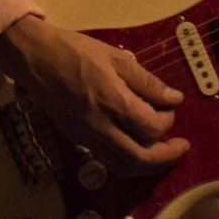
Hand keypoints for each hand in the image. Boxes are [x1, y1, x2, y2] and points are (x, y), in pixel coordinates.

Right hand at [0, 14, 189, 173]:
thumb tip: (173, 98)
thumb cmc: (77, 52)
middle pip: (140, 158)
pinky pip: (107, 160)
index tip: (172, 104)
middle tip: (182, 146)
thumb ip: (147, 82)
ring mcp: (86, 137)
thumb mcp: (118, 58)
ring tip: (163, 152)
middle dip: (166, 156)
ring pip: (123, 165)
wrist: (37, 59)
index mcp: (112, 103)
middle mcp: (99, 127)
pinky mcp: (77, 139)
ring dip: (148, 164)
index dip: (169, 119)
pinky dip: (127, 161)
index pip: (152, 127)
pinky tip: (136, 148)